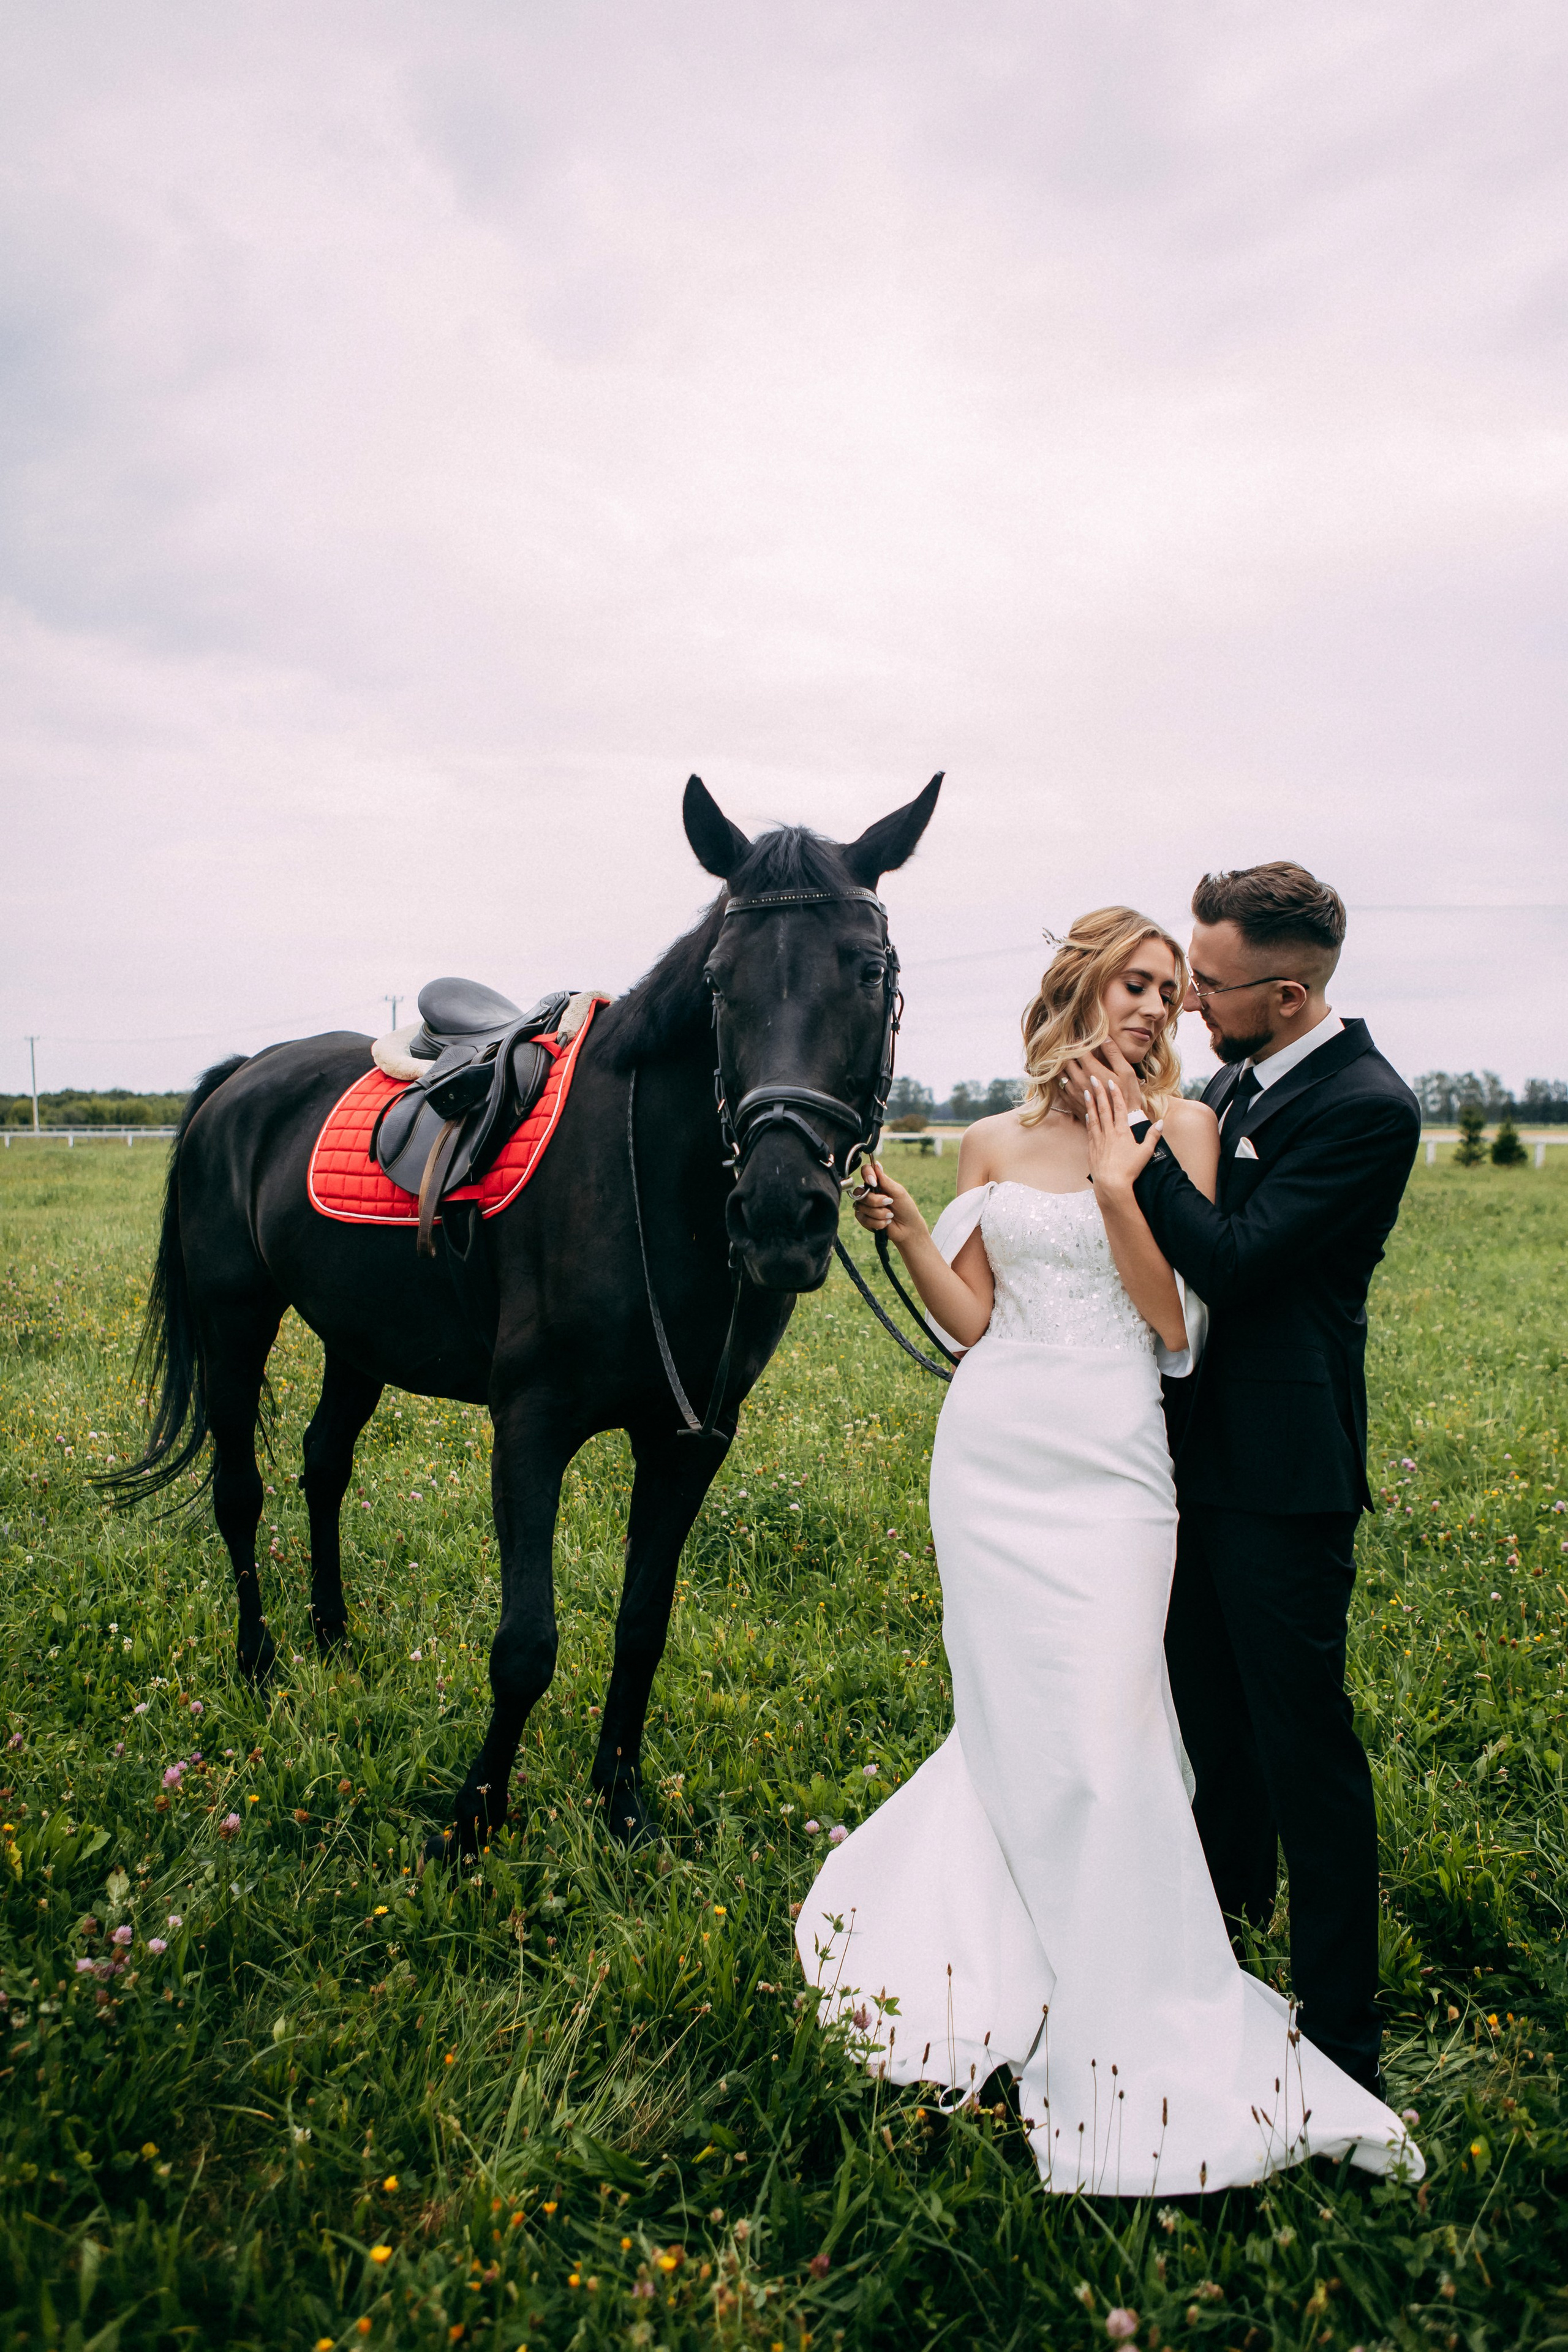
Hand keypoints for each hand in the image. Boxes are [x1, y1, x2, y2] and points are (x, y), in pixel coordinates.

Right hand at [852, 1161, 926, 1250]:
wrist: (908, 1229)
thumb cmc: (906, 1208)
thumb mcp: (898, 1192)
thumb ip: (885, 1180)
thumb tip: (876, 1164)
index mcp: (878, 1183)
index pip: (865, 1172)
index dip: (867, 1175)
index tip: (874, 1182)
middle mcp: (869, 1193)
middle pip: (860, 1192)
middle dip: (876, 1201)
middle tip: (889, 1203)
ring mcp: (865, 1206)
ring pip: (861, 1207)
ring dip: (879, 1213)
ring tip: (890, 1216)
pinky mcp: (864, 1219)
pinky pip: (863, 1218)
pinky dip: (877, 1222)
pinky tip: (885, 1223)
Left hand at [1059, 1040, 1146, 1122]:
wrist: (1124, 1122)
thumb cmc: (1128, 1094)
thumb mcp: (1126, 1071)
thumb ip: (1113, 1053)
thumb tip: (1104, 1037)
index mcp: (1092, 1071)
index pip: (1077, 1050)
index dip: (1077, 1042)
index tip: (1079, 1039)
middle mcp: (1079, 1081)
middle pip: (1065, 1060)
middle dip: (1067, 1052)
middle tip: (1071, 1047)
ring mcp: (1073, 1093)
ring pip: (1059, 1074)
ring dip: (1061, 1065)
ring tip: (1067, 1060)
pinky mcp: (1071, 1102)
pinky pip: (1059, 1087)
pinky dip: (1060, 1079)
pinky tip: (1066, 1076)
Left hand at [1084, 1073, 1159, 1193]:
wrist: (1111, 1184)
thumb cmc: (1130, 1169)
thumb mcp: (1145, 1152)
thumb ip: (1153, 1136)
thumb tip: (1160, 1123)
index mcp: (1123, 1132)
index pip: (1119, 1108)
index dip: (1115, 1094)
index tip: (1111, 1082)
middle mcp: (1109, 1133)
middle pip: (1103, 1109)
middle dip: (1099, 1092)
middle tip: (1093, 1079)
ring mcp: (1098, 1140)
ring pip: (1093, 1117)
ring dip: (1090, 1103)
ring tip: (1086, 1092)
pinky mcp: (1092, 1149)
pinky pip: (1089, 1130)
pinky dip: (1088, 1120)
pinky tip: (1086, 1114)